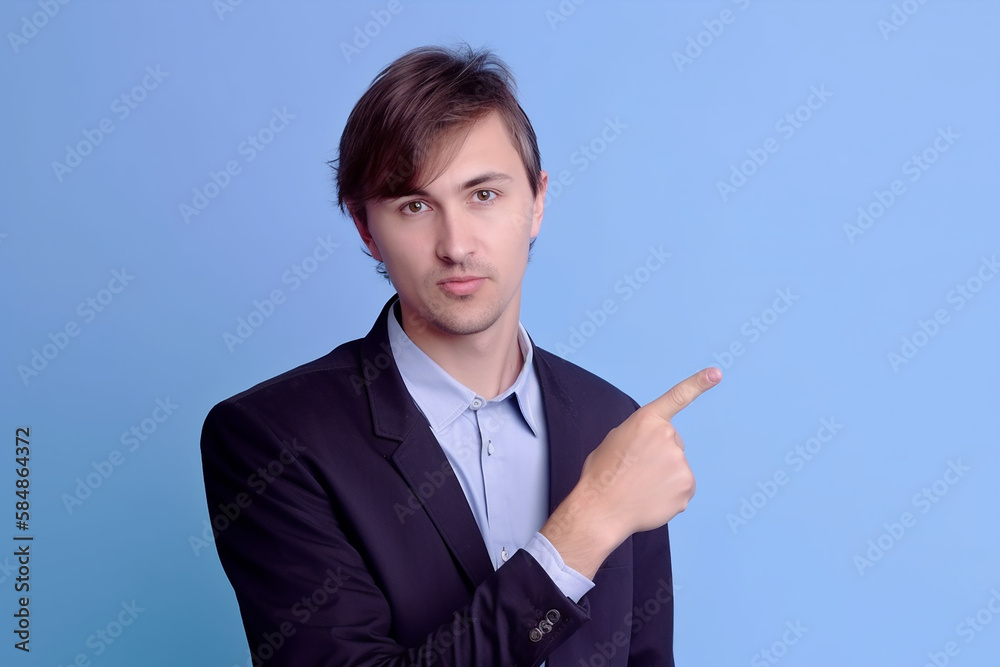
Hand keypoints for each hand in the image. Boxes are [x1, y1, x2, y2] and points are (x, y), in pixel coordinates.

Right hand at [540, 367, 720, 576]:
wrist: (601, 508)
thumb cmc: (602, 474)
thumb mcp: (616, 439)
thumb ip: (641, 434)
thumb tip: (655, 446)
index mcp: (647, 420)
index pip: (677, 397)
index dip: (698, 383)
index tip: (716, 373)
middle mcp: (668, 438)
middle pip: (672, 443)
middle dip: (658, 454)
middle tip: (635, 469)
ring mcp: (680, 464)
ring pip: (676, 467)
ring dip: (663, 475)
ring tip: (640, 486)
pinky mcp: (687, 487)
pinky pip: (681, 487)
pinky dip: (669, 493)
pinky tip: (650, 498)